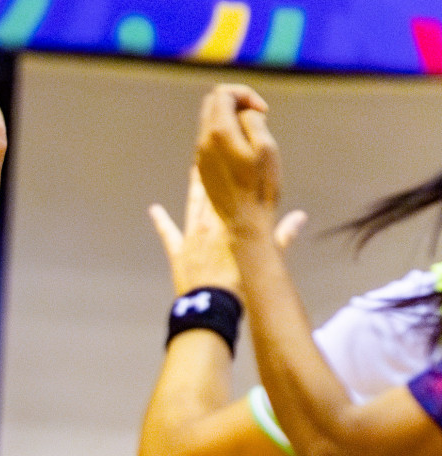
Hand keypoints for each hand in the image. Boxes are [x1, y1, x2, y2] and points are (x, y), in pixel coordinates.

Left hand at [149, 167, 306, 295]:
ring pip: (193, 206)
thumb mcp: (265, 257)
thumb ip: (283, 235)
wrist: (211, 304)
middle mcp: (210, 224)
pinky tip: (153, 208)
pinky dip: (160, 220)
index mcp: (233, 224)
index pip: (235, 192)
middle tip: (212, 151)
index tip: (236, 153)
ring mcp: (191, 236)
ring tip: (194, 167)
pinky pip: (167, 232)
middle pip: (212, 194)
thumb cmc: (240, 283)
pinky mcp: (177, 251)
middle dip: (214, 172)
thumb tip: (300, 216)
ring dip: (195, 188)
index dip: (235, 172)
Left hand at [195, 84, 281, 231]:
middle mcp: (203, 142)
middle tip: (259, 117)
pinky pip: (210, 139)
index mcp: (218, 133)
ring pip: (210, 122)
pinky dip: (227, 135)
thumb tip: (244, 111)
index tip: (264, 111)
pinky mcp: (203, 168)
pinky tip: (243, 148)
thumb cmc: (261, 187)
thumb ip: (253, 120)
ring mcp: (200, 155)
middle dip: (237, 102)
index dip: (246, 94)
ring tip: (254, 136)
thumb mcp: (267, 148)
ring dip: (232, 120)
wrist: (242, 222)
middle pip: (213, 104)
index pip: (223, 93)